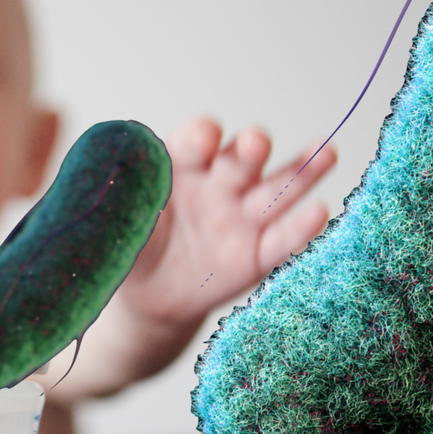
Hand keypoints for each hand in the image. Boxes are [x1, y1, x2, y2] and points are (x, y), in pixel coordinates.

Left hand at [118, 116, 336, 325]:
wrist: (148, 297)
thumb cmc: (131, 246)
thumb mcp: (116, 224)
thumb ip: (120, 204)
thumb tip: (107, 185)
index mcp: (181, 167)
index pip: (196, 142)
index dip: (201, 136)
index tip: (204, 138)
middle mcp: (219, 184)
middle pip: (241, 158)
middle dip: (250, 148)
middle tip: (254, 144)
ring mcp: (242, 217)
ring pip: (276, 189)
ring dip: (302, 170)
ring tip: (325, 152)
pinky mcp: (258, 253)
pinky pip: (283, 240)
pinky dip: (302, 227)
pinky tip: (318, 211)